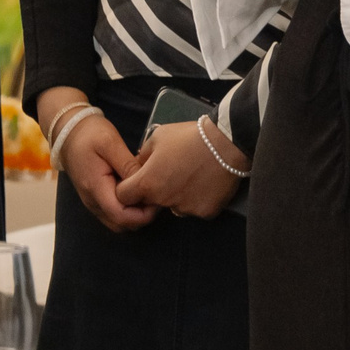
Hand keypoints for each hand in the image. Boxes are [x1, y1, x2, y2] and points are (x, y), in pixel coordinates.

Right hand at [34, 87, 153, 232]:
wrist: (67, 130)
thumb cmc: (89, 133)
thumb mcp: (110, 142)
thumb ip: (127, 165)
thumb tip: (145, 182)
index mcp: (96, 188)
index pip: (121, 216)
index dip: (143, 214)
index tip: (157, 198)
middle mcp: (92, 201)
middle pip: (121, 224)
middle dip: (142, 217)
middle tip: (156, 196)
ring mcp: (92, 202)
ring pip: (117, 222)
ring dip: (134, 215)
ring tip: (147, 194)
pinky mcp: (94, 198)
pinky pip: (112, 213)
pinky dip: (127, 210)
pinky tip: (136, 192)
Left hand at [116, 116, 245, 220]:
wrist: (226, 143)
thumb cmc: (188, 137)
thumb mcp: (157, 137)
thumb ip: (142, 156)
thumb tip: (137, 166)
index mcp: (148, 183)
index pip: (123, 196)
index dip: (127, 188)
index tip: (137, 180)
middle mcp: (164, 201)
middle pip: (150, 203)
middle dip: (154, 191)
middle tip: (169, 173)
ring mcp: (186, 209)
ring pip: (173, 206)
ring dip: (176, 196)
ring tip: (190, 175)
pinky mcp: (205, 213)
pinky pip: (194, 208)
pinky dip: (197, 199)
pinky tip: (204, 182)